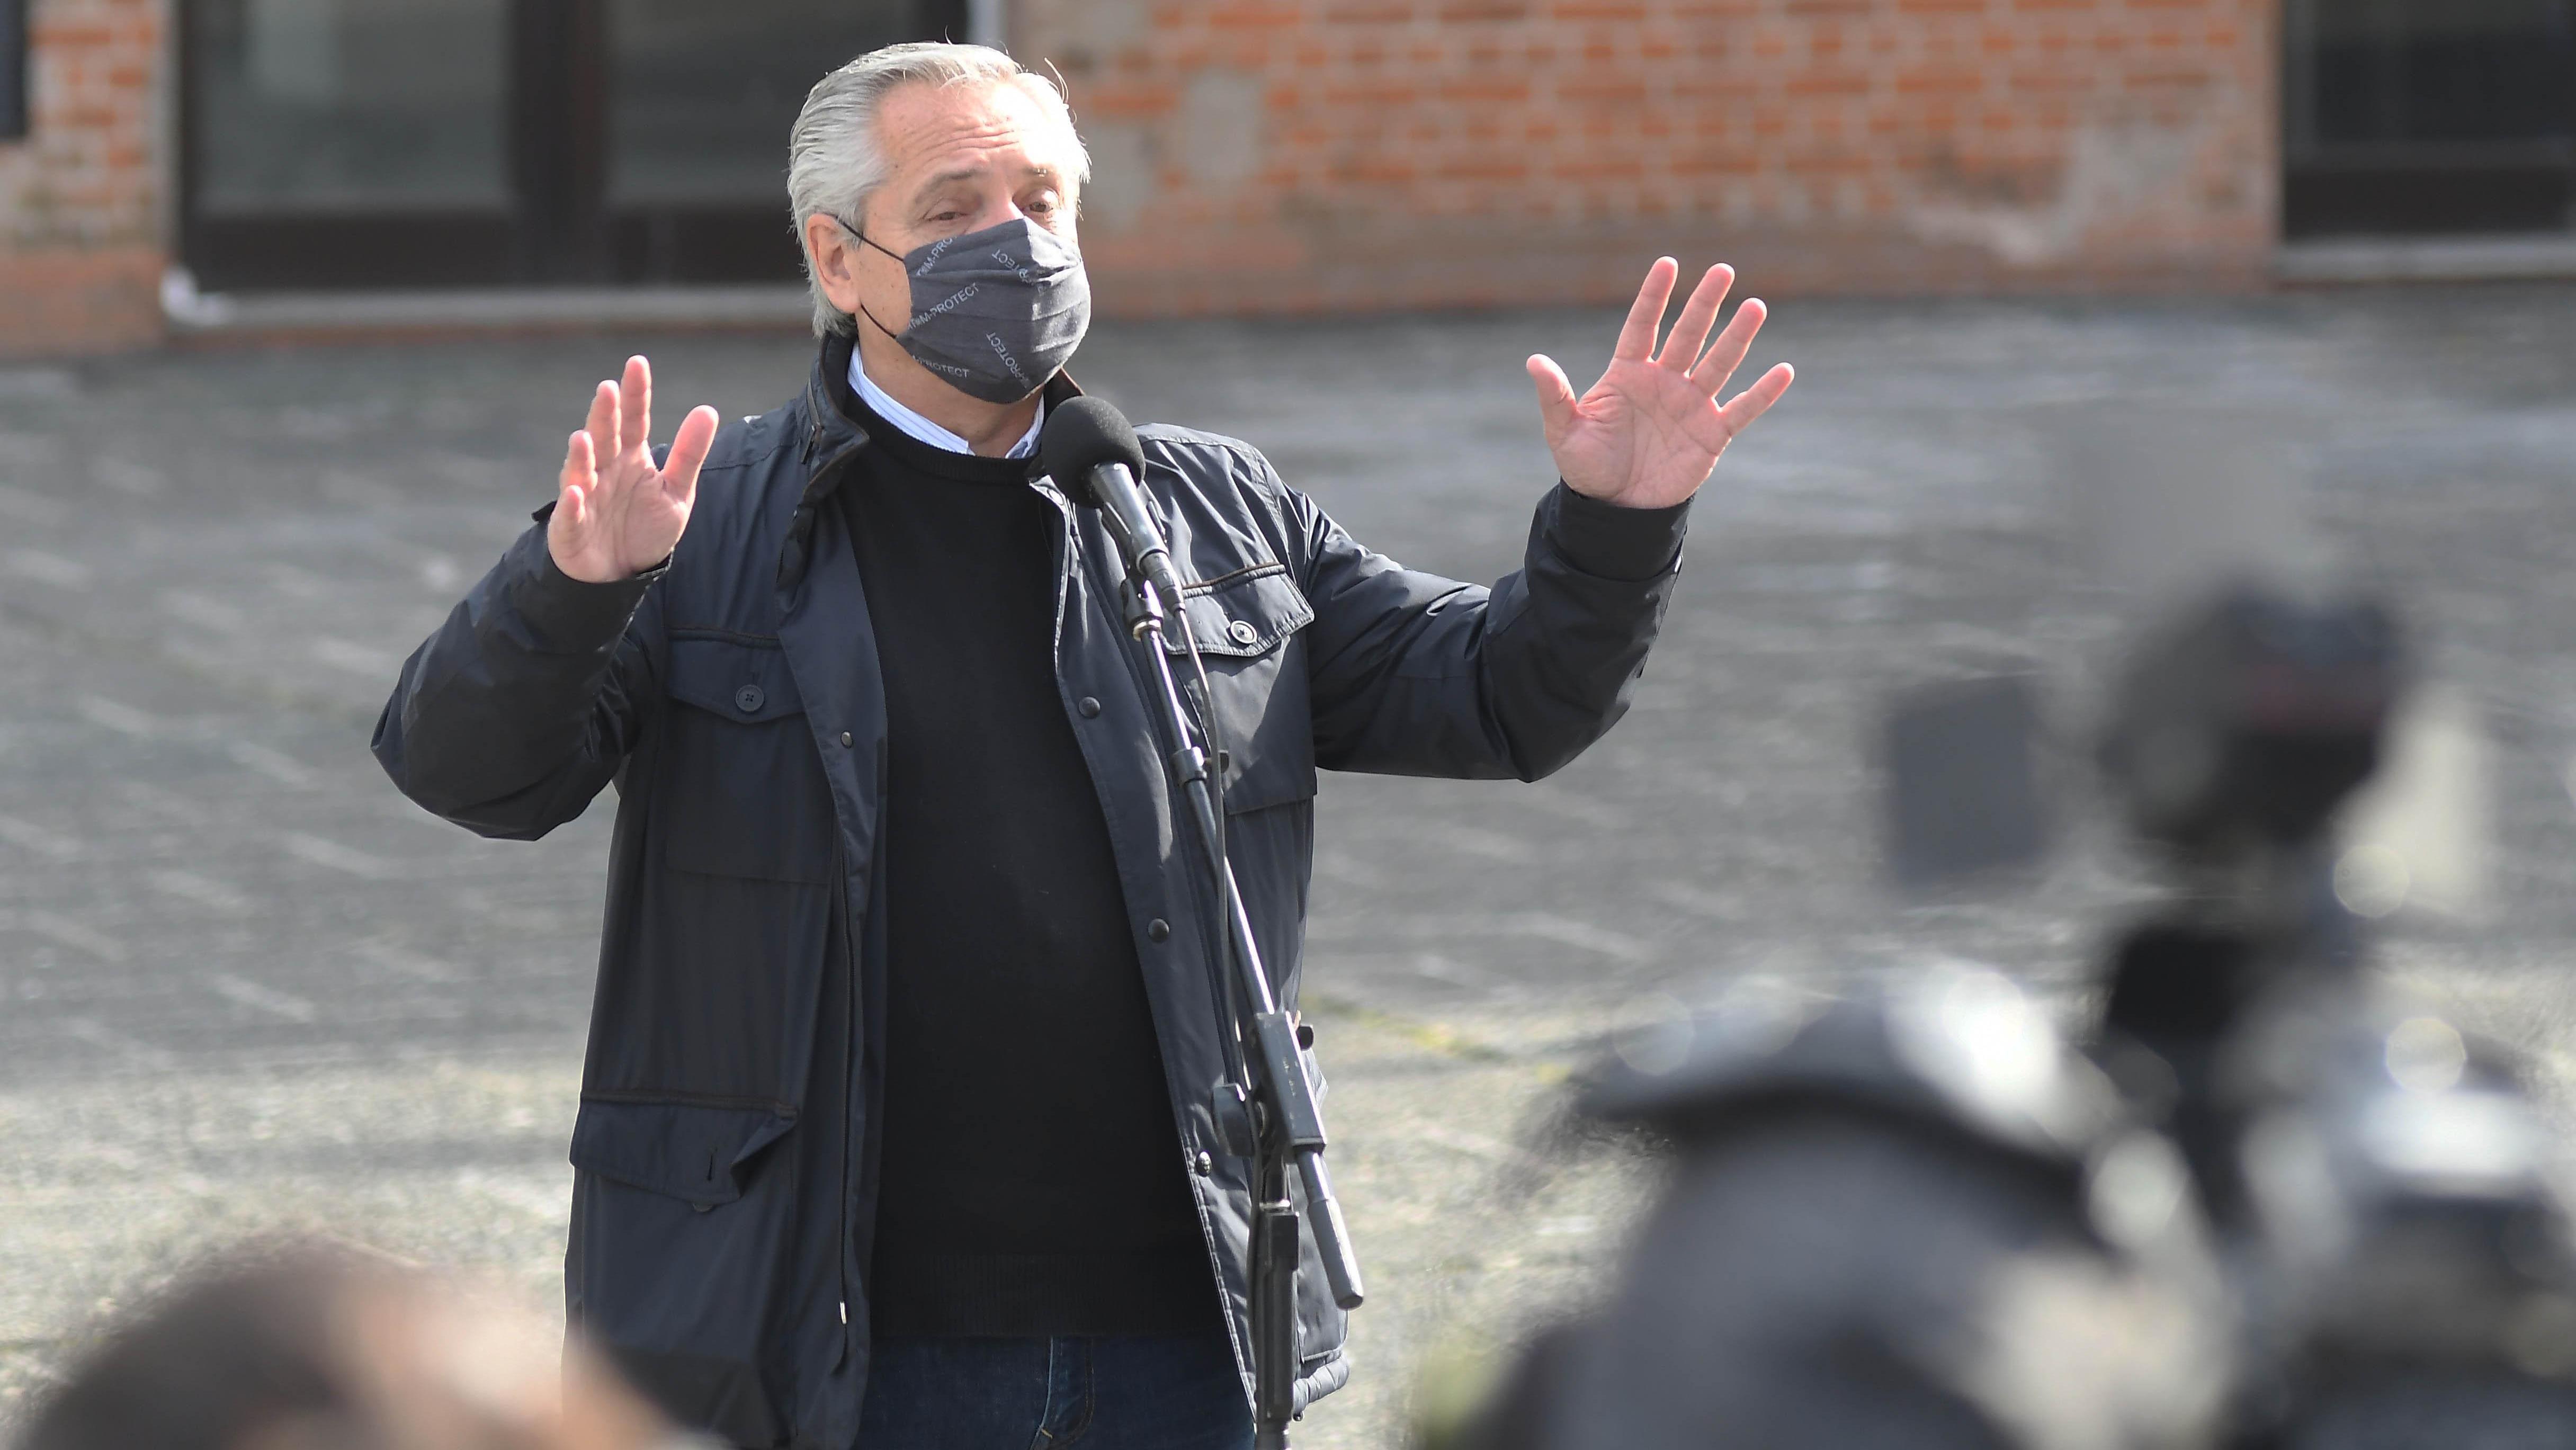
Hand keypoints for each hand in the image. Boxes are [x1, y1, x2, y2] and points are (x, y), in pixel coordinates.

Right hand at [548, 355, 720, 583]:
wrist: (622, 572)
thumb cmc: (645, 527)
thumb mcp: (676, 492)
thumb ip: (689, 454)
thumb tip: (708, 410)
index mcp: (631, 457)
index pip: (634, 420)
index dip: (635, 394)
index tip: (637, 363)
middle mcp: (604, 470)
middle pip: (605, 437)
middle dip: (604, 415)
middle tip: (608, 389)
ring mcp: (584, 495)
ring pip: (580, 470)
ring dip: (581, 455)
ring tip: (585, 437)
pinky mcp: (571, 526)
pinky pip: (570, 515)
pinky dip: (571, 505)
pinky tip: (575, 492)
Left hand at [1527, 259, 1794, 509]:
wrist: (1614, 509)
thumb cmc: (1587, 467)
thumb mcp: (1564, 433)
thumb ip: (1555, 396)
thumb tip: (1533, 361)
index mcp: (1628, 373)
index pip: (1642, 326)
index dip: (1654, 296)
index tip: (1667, 264)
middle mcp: (1663, 381)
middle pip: (1687, 335)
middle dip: (1704, 304)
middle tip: (1723, 270)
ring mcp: (1691, 405)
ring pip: (1718, 363)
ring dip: (1737, 337)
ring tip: (1756, 306)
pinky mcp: (1711, 434)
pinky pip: (1741, 410)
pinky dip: (1762, 393)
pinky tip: (1784, 371)